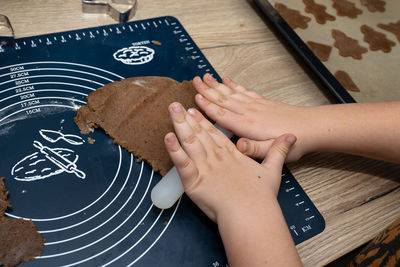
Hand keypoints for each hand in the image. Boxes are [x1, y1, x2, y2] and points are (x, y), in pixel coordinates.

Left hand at [164, 102, 295, 222]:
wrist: (251, 213)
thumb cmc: (261, 196)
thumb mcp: (273, 170)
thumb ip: (278, 151)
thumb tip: (290, 137)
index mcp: (232, 154)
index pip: (214, 134)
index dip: (203, 121)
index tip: (194, 110)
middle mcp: (216, 157)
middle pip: (200, 134)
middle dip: (187, 118)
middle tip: (175, 104)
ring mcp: (204, 168)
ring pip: (190, 142)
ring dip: (180, 125)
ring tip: (171, 111)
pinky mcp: (194, 181)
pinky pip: (182, 162)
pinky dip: (173, 150)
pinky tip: (167, 137)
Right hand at [192, 74, 310, 161]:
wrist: (312, 127)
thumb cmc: (293, 142)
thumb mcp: (274, 151)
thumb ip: (255, 149)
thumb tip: (238, 146)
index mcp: (248, 125)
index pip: (223, 114)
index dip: (207, 106)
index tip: (194, 97)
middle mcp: (249, 112)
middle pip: (224, 99)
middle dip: (208, 90)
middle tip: (194, 80)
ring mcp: (256, 105)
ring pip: (231, 93)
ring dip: (217, 85)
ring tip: (205, 77)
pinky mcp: (262, 102)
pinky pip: (244, 91)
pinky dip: (234, 85)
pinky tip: (227, 80)